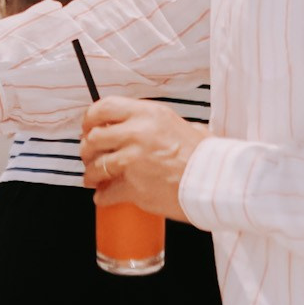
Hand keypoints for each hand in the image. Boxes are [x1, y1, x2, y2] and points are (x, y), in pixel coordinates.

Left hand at [79, 97, 203, 221]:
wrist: (216, 182)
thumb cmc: (206, 157)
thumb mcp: (184, 125)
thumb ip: (161, 124)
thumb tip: (150, 125)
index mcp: (148, 114)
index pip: (105, 107)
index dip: (90, 117)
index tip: (88, 126)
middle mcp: (137, 133)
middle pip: (94, 137)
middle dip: (87, 149)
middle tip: (88, 154)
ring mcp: (133, 161)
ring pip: (97, 166)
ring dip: (91, 173)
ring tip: (93, 178)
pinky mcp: (134, 187)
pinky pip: (108, 192)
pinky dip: (102, 197)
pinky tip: (103, 197)